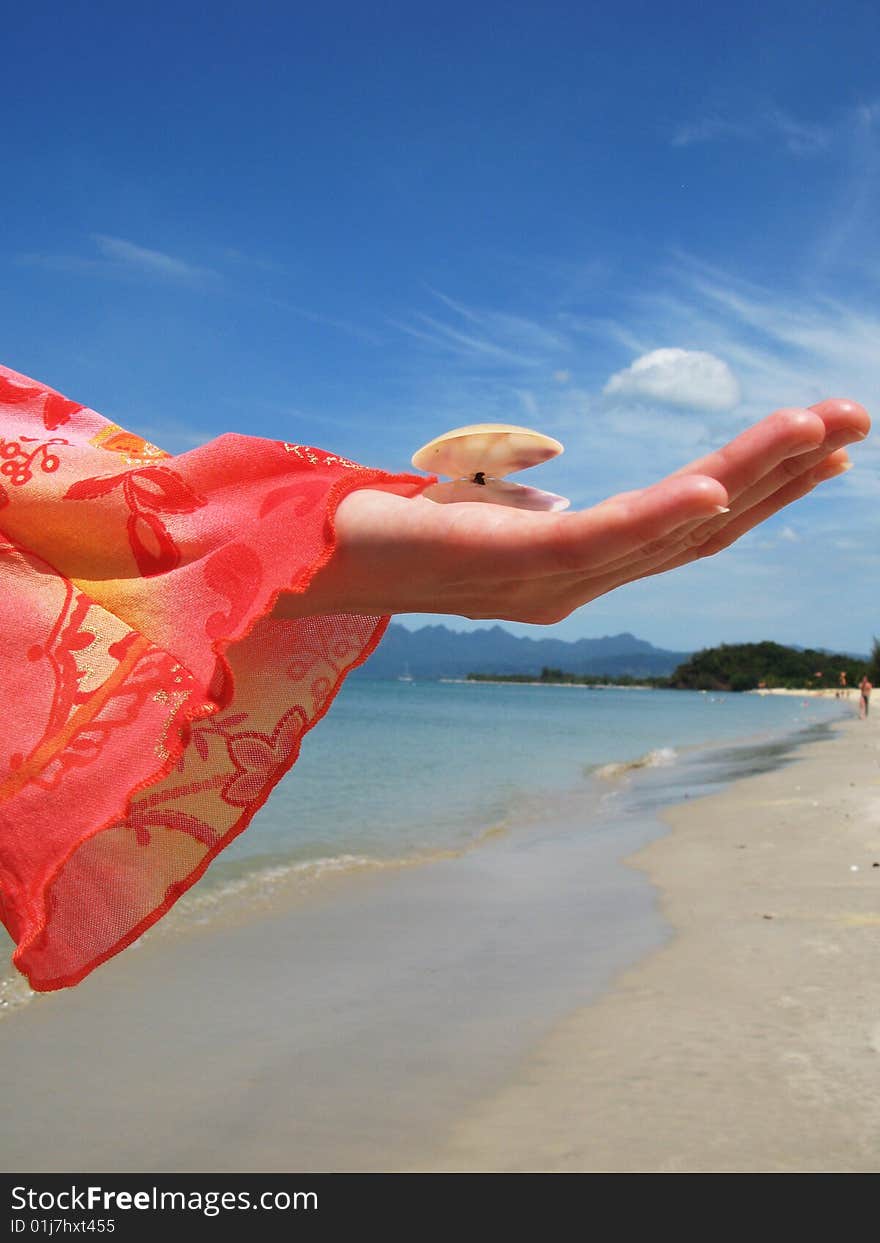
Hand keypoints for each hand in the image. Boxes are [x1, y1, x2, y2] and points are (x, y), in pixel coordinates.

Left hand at [275, 399, 869, 624]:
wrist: (306, 558)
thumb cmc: (390, 530)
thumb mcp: (480, 516)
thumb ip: (529, 512)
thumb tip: (553, 494)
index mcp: (577, 569)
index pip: (688, 530)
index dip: (761, 493)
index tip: (820, 450)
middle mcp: (579, 583)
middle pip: (702, 529)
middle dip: (783, 477)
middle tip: (855, 422)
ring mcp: (551, 579)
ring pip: (673, 526)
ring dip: (752, 475)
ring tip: (822, 428)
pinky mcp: (513, 563)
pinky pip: (606, 538)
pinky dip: (665, 513)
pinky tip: (718, 481)